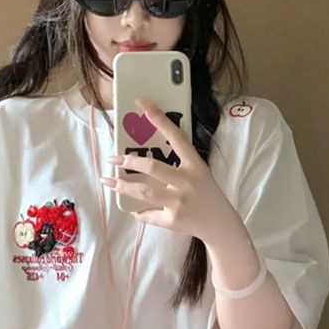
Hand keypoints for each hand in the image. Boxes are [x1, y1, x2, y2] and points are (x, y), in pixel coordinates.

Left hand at [101, 98, 238, 241]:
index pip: (176, 136)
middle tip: (113, 157)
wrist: (221, 224)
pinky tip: (131, 207)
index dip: (158, 119)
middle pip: (153, 167)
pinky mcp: (173, 220)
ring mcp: (179, 202)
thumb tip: (146, 152)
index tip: (142, 103)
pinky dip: (138, 211)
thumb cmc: (206, 193)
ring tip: (107, 180)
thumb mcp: (199, 172)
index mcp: (195, 165)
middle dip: (129, 160)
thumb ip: (179, 161)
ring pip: (144, 191)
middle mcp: (187, 182)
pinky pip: (148, 214)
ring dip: (122, 186)